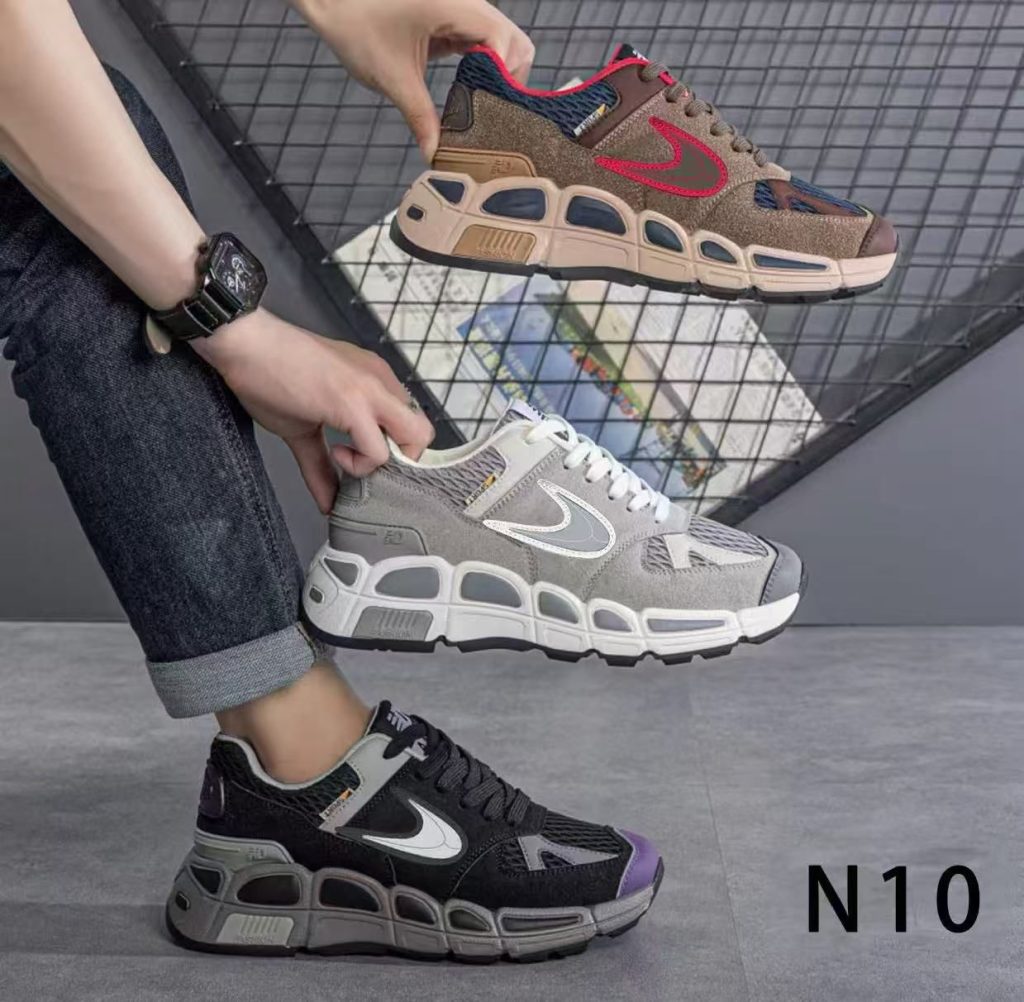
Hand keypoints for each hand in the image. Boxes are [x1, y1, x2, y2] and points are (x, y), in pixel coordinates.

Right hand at [193, 309, 433, 512]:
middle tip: (363, 467)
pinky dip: (361, 466)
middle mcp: (381, 383)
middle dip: (401, 463)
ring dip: (384, 465)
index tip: (361, 462)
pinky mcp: (353, 404)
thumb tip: (328, 503)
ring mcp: (371, 391)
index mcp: (375, 382)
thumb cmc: (270, 374)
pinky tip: (335, 454)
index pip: (409, 423)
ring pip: (414, 440)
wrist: (245, 343)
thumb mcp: (302, 428)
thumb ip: (321, 467)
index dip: (393, 452)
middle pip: (423, 433)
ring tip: (343, 458)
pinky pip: (379, 451)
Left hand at [296, 0, 533, 159]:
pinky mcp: (451, 16)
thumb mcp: (392, 78)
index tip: (495, 109)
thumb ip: (419, 117)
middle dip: (509, 77)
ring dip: (497, 72)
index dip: (507, 76)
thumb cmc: (356, 26)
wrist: (332, 1)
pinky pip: (482, 40)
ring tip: (481, 104)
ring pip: (501, 40)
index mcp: (452, 6)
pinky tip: (469, 88)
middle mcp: (463, 2)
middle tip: (492, 111)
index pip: (504, 41)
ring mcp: (459, 7)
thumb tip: (435, 153)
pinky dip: (483, 64)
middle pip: (513, 40)